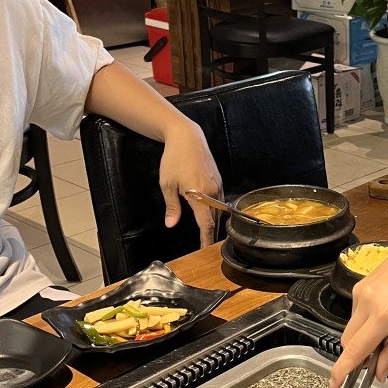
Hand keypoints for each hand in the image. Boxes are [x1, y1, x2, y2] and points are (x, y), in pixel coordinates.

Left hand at [160, 121, 222, 246]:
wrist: (187, 137)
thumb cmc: (174, 159)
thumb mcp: (167, 184)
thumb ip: (172, 207)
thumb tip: (171, 224)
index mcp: (199, 194)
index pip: (206, 223)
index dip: (206, 238)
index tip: (204, 249)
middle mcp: (212, 191)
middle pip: (215, 219)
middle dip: (211, 234)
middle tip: (205, 247)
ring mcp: (218, 185)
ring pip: (219, 211)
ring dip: (214, 223)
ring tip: (208, 234)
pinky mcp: (219, 180)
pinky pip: (220, 200)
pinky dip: (216, 211)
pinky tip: (210, 214)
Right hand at [329, 243, 387, 386]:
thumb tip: (380, 372)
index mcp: (385, 316)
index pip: (356, 349)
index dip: (343, 370)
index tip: (335, 384)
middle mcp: (367, 304)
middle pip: (348, 342)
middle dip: (356, 356)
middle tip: (375, 362)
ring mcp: (360, 294)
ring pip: (351, 328)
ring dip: (363, 338)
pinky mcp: (358, 287)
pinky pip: (356, 314)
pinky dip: (365, 323)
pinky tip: (386, 315)